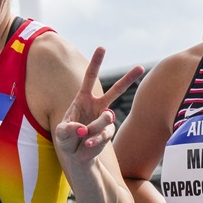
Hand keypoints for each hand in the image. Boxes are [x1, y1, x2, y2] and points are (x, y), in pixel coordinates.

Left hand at [54, 47, 143, 162]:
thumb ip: (68, 129)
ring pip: (107, 118)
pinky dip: (95, 140)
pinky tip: (87, 143)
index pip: (90, 77)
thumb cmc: (67, 138)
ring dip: (95, 127)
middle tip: (141, 68)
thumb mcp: (61, 132)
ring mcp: (104, 120)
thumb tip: (83, 129)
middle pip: (115, 90)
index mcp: (83, 98)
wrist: (75, 154)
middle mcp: (97, 106)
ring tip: (85, 134)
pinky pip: (105, 134)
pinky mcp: (108, 133)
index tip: (102, 48)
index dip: (96, 63)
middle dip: (128, 79)